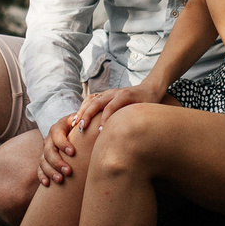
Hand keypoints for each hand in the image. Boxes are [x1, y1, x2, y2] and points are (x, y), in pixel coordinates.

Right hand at [39, 114, 82, 185]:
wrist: (74, 131)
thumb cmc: (82, 127)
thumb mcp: (83, 120)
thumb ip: (86, 121)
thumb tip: (93, 123)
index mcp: (58, 128)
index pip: (57, 135)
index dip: (63, 144)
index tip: (72, 152)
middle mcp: (49, 139)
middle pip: (49, 151)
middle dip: (57, 162)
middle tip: (68, 171)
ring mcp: (45, 150)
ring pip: (43, 161)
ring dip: (51, 171)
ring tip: (60, 180)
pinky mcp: (44, 160)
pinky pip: (39, 169)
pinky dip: (42, 176)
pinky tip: (47, 184)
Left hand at [40, 85, 161, 184]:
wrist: (153, 90)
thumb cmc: (136, 104)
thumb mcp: (121, 109)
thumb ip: (111, 117)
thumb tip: (99, 135)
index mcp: (106, 96)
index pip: (88, 102)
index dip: (79, 113)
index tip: (71, 126)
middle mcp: (109, 93)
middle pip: (89, 103)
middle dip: (80, 116)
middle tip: (74, 129)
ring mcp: (117, 93)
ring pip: (97, 103)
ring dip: (88, 116)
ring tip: (83, 128)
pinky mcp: (126, 95)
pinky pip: (113, 106)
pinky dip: (106, 117)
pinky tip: (102, 128)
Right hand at [75, 83, 158, 130]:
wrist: (148, 89)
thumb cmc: (148, 102)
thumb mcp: (146, 109)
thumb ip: (138, 116)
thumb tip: (131, 132)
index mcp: (125, 95)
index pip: (111, 107)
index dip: (104, 119)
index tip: (100, 131)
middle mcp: (115, 92)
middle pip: (97, 102)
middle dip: (87, 115)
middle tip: (81, 128)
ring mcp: (109, 92)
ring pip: (92, 100)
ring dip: (82, 111)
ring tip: (75, 123)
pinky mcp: (105, 94)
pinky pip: (91, 99)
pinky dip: (83, 107)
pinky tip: (78, 116)